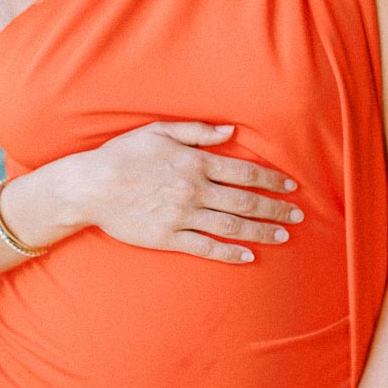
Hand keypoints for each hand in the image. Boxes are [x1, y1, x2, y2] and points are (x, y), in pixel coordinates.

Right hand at [69, 120, 303, 263]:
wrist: (90, 186)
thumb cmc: (123, 155)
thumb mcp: (159, 131)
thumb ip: (197, 132)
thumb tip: (231, 132)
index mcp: (194, 162)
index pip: (243, 172)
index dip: (270, 181)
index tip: (290, 188)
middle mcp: (193, 190)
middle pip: (244, 202)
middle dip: (274, 209)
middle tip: (297, 216)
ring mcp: (181, 216)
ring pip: (231, 226)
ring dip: (260, 232)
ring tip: (282, 236)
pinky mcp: (168, 238)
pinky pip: (205, 247)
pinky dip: (229, 252)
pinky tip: (248, 256)